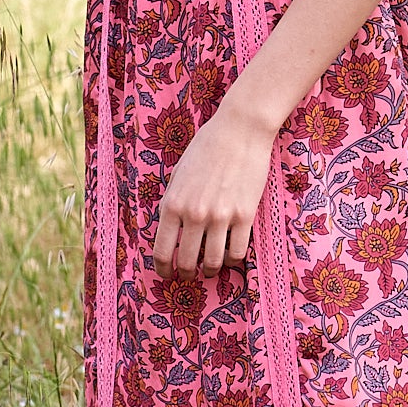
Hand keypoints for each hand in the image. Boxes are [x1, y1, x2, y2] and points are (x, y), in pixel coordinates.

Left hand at [152, 97, 274, 282]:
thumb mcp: (178, 174)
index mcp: (173, 204)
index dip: (163, 268)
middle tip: (190, 275)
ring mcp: (220, 216)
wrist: (239, 131)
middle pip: (187, 261)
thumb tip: (171, 228)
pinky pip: (238, 251)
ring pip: (213, 262)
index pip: (163, 250)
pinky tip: (230, 255)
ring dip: (210, 270)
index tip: (167, 274)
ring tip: (210, 269)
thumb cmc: (206, 148)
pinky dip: (233, 260)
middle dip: (187, 273)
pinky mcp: (244, 215)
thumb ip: (173, 201)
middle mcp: (194, 214)